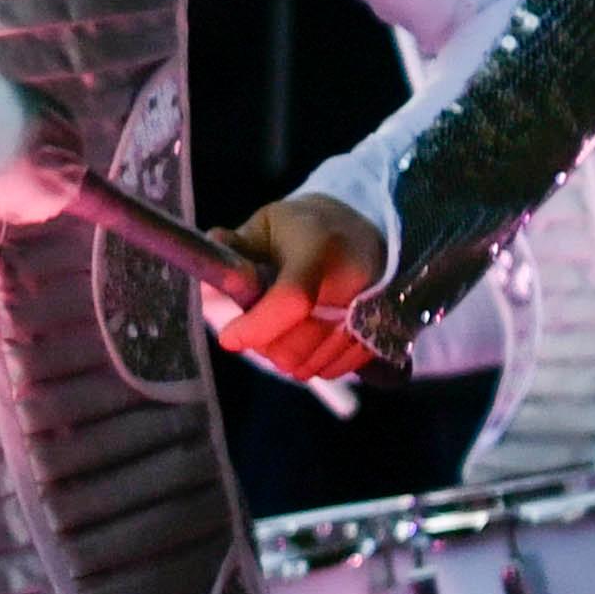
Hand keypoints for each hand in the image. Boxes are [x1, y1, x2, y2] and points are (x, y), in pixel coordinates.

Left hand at [213, 190, 390, 387]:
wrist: (362, 231)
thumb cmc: (303, 230)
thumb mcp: (267, 225)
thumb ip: (236, 246)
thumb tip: (211, 260)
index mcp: (321, 249)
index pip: (292, 299)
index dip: (257, 326)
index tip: (230, 337)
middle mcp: (356, 284)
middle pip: (298, 345)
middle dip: (265, 343)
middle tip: (257, 325)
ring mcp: (374, 313)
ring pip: (312, 363)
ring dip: (286, 354)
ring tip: (283, 327)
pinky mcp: (383, 335)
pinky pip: (334, 368)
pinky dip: (311, 361)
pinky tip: (307, 338)